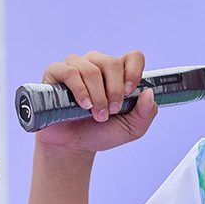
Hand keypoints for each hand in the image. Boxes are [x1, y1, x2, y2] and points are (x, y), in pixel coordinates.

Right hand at [35, 50, 158, 154]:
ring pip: (91, 70)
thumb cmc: (101, 133)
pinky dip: (80, 90)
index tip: (129, 91)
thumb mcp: (132, 129)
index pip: (133, 57)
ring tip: (97, 114)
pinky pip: (70, 72)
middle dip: (114, 91)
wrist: (73, 146)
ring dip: (97, 96)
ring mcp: (76, 66)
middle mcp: (98, 64)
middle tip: (111, 111)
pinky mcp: (56, 72)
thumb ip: (145, 113)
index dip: (134, 71)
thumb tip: (148, 92)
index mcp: (118, 73)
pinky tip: (84, 105)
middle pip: (112, 63)